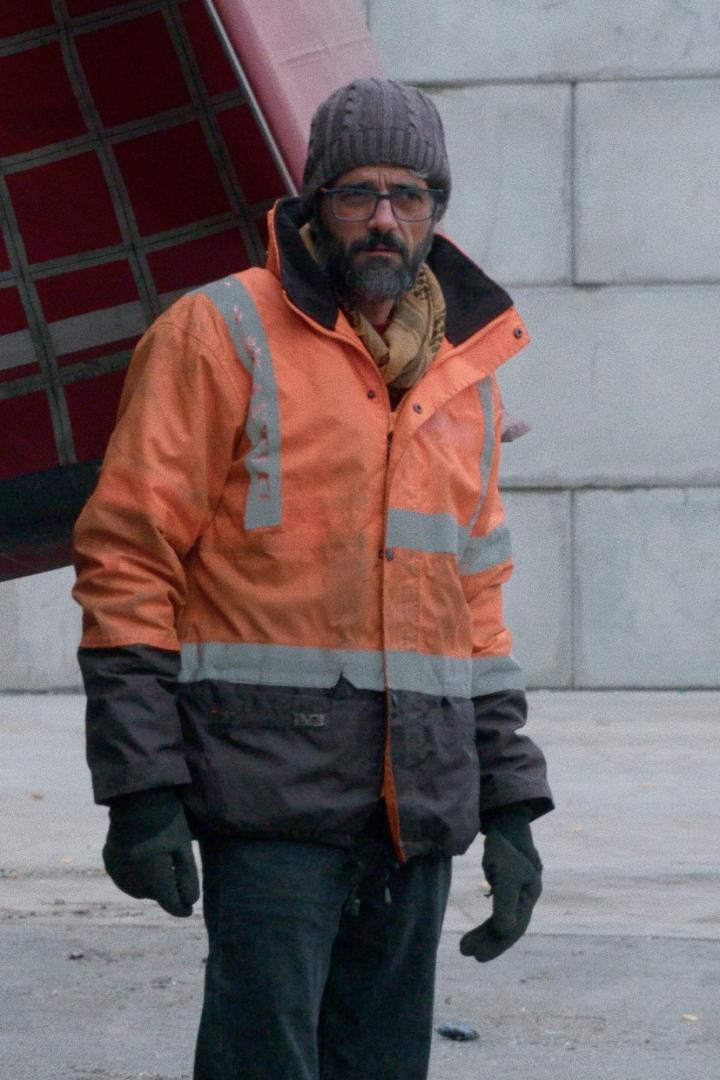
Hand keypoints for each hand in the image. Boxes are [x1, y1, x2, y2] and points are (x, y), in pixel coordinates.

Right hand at [103, 789, 199, 916]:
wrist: (136, 796)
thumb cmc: (167, 820)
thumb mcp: (183, 847)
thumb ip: (187, 878)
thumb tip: (189, 904)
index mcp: (154, 874)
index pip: (170, 903)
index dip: (182, 908)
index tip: (189, 910)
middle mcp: (131, 877)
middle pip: (154, 896)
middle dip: (166, 889)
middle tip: (175, 868)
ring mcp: (117, 870)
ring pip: (138, 889)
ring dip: (150, 884)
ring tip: (160, 860)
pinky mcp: (108, 860)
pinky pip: (125, 878)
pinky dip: (136, 874)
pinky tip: (144, 857)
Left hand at [460, 808, 541, 961]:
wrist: (507, 828)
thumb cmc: (505, 849)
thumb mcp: (505, 874)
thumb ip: (506, 903)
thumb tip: (505, 933)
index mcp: (529, 895)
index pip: (513, 927)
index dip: (496, 944)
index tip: (476, 956)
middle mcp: (526, 898)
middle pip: (508, 928)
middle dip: (489, 943)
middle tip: (467, 953)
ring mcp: (518, 896)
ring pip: (502, 924)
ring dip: (486, 937)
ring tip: (464, 947)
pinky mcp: (507, 892)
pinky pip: (498, 916)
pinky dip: (487, 927)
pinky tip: (476, 936)